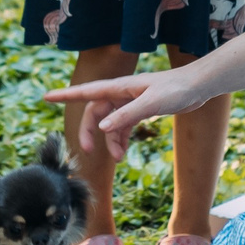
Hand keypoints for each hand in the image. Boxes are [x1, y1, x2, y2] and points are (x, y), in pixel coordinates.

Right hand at [50, 68, 209, 159]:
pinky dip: (121, 138)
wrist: (198, 86)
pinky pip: (123, 125)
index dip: (66, 95)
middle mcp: (122, 93)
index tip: (46, 97)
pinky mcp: (141, 109)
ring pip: (110, 122)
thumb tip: (102, 128)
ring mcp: (131, 102)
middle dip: (90, 131)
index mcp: (120, 87)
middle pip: (96, 112)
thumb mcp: (151, 103)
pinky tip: (123, 151)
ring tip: (118, 158)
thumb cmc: (177, 89)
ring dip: (110, 140)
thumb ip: (126, 115)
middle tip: (86, 150)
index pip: (87, 91)